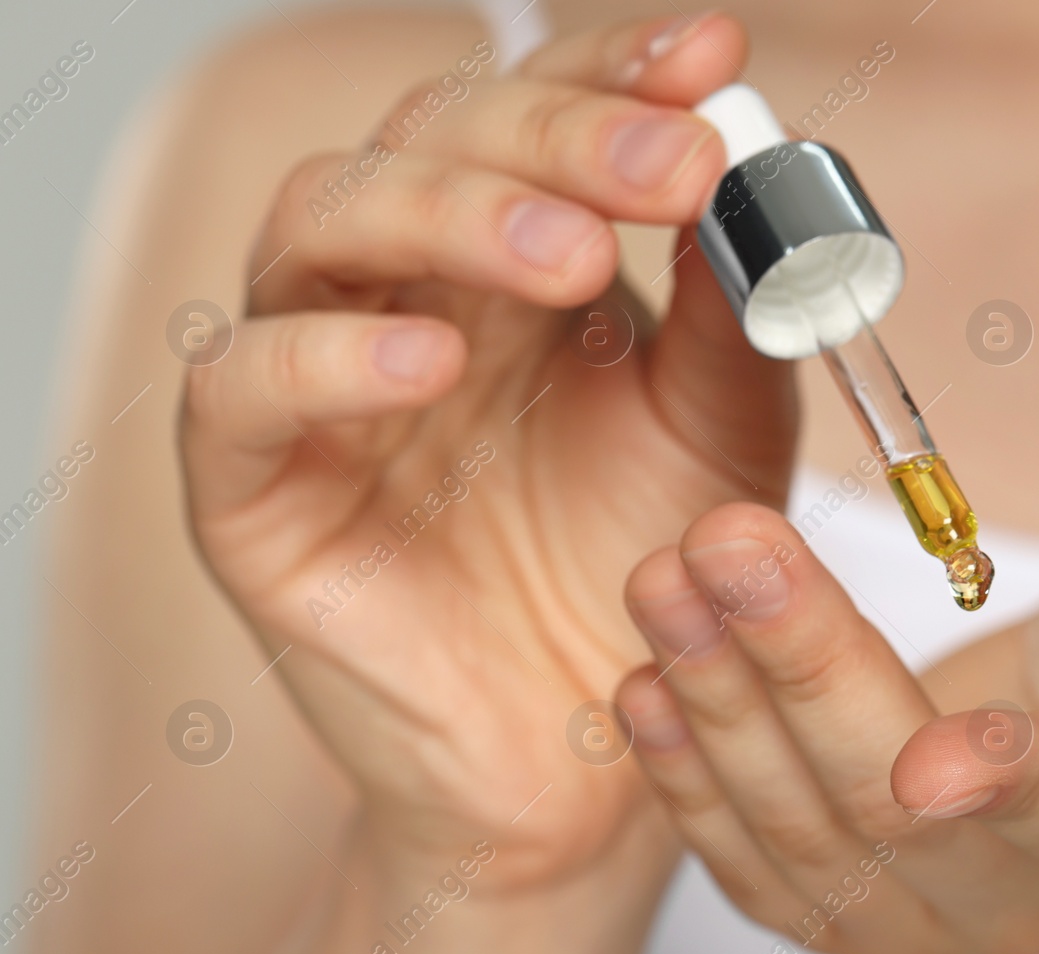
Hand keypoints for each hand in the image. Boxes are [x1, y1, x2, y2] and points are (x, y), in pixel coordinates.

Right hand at [181, 15, 793, 889]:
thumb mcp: (723, 433)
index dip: (613, 73)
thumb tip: (749, 178)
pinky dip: (325, 359)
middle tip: (672, 163)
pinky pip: (244, 389)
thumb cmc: (645, 575)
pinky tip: (431, 366)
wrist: (591, 754)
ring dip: (447, 217)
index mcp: (517, 262)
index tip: (711, 60)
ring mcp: (321, 382)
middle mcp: (409, 293)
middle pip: (430, 140)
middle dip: (557, 136)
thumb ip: (732, 316)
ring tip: (570, 260)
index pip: (538, 115)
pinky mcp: (254, 489)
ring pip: (322, 226)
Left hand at [613, 502, 1038, 953]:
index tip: (930, 753)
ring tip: (665, 580)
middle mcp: (1026, 895)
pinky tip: (647, 686)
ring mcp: (922, 919)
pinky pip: (754, 868)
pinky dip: (691, 778)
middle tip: (725, 543)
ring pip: (806, 839)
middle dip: (804, 673)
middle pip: (899, 812)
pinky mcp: (841, 909)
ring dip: (722, 708)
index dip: (1010, 782)